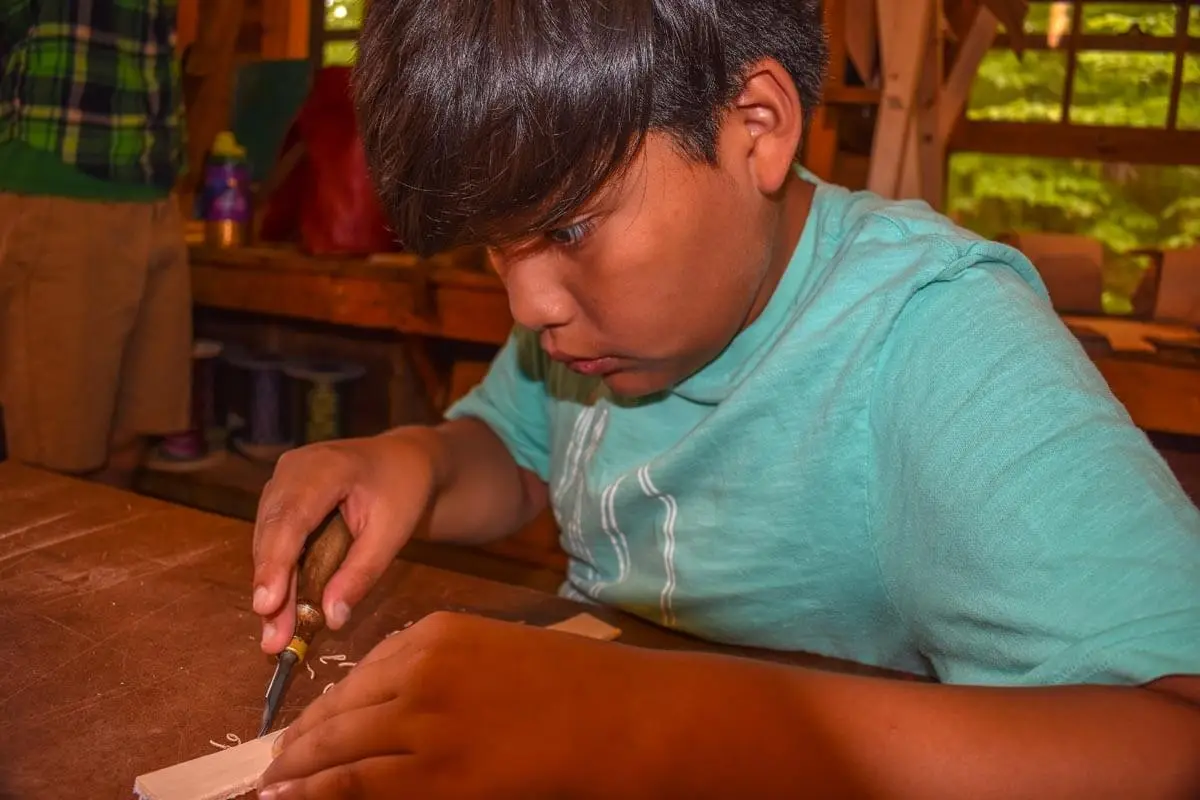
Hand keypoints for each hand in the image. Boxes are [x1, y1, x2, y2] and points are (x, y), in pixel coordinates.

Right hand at [252, 430, 440, 653]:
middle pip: (272, 535)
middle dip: (271, 590)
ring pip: (267, 541)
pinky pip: (273, 539)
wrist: (402, 458)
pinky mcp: (280, 498)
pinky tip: (281, 610)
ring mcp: (281, 481)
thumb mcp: (392, 532)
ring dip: (271, 588)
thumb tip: (332, 621)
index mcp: (325, 467)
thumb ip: (362, 573)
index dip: (276, 564)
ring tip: (276, 636)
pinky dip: (278, 574)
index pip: (291, 518)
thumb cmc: (402, 490)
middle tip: (273, 641)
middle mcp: (292, 470)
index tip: (266, 606)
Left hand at [257, 612, 711, 798]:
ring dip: (298, 772)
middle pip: (340, 709)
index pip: (360, 674)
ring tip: (272, 790)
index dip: (324, 709)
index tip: (304, 730)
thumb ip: (441, 667)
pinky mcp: (437, 773)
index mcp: (437, 633)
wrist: (621, 717)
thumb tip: (386, 705)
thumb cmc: (572, 687)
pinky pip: (358, 784)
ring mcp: (426, 722)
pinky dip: (317, 794)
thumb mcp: (498, 652)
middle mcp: (420, 671)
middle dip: (299, 743)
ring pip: (339, 747)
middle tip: (273, 767)